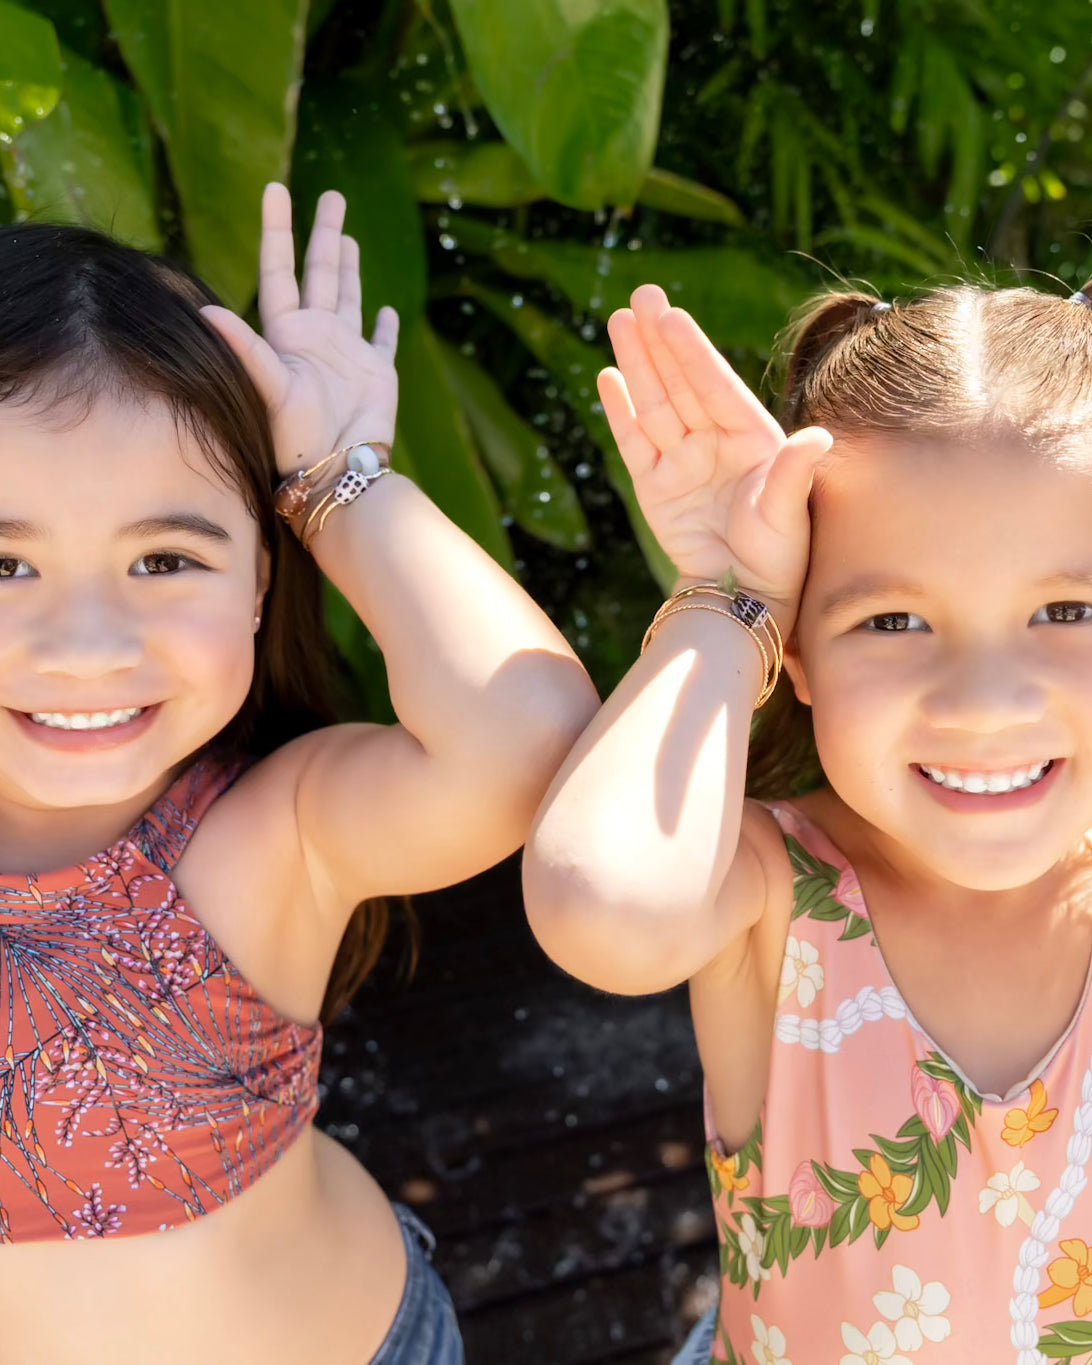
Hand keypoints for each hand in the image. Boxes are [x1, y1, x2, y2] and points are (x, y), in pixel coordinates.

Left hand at [201, 182, 398, 476]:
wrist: (338, 468)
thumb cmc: (299, 435)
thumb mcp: (269, 387)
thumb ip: (244, 347)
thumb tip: (204, 310)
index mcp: (288, 333)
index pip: (280, 269)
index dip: (278, 228)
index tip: (276, 188)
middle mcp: (317, 337)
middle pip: (320, 272)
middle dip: (324, 232)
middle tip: (331, 194)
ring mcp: (347, 354)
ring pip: (348, 297)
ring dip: (349, 268)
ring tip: (346, 236)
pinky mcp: (376, 374)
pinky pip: (382, 342)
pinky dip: (386, 326)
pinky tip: (388, 310)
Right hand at [599, 285, 831, 612]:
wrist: (742, 595)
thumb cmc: (777, 555)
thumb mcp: (788, 512)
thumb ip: (793, 472)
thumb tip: (819, 437)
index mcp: (751, 437)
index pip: (714, 385)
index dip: (691, 351)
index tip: (670, 317)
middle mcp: (714, 440)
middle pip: (680, 382)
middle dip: (659, 340)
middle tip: (640, 296)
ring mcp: (682, 460)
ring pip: (654, 401)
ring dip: (636, 362)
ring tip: (619, 320)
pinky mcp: (655, 485)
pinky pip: (634, 440)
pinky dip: (621, 410)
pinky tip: (609, 377)